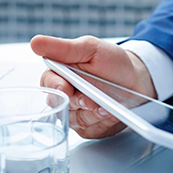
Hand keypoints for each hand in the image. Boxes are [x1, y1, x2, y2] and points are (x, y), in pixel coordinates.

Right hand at [30, 35, 156, 138]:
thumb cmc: (113, 63)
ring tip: (108, 105)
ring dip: (94, 113)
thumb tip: (36, 42)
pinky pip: (89, 130)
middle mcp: (65, 95)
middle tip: (93, 100)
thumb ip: (64, 48)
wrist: (137, 80)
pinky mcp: (88, 127)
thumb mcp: (91, 49)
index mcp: (61, 74)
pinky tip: (111, 113)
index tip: (66, 88)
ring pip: (76, 120)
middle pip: (60, 105)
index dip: (56, 86)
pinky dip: (102, 122)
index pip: (48, 83)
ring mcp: (76, 113)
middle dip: (80, 102)